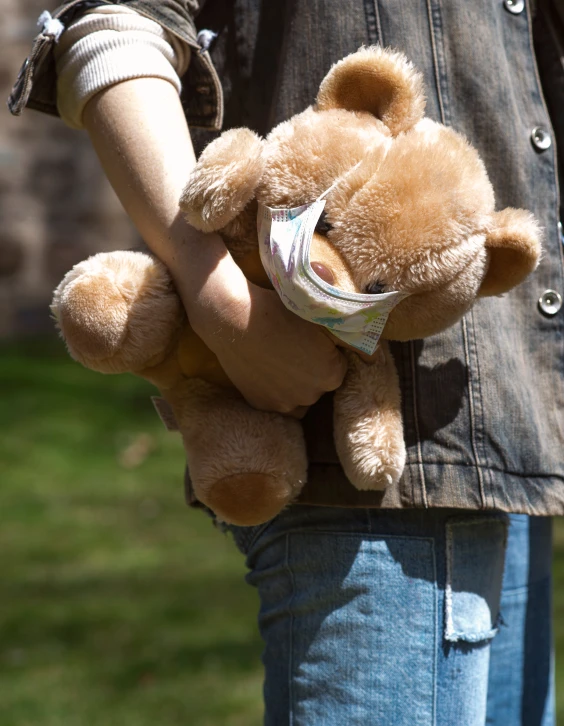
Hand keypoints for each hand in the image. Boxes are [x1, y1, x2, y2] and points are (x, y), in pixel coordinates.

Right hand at [183, 255, 347, 414]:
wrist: (235, 318)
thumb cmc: (282, 312)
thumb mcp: (324, 319)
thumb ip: (354, 339)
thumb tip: (374, 358)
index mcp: (332, 376)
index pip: (339, 366)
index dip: (326, 350)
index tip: (311, 336)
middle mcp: (312, 397)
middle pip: (319, 382)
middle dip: (313, 368)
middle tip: (294, 344)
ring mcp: (285, 404)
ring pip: (299, 395)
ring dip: (296, 383)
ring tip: (281, 358)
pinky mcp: (261, 405)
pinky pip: (277, 400)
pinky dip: (275, 389)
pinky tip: (267, 369)